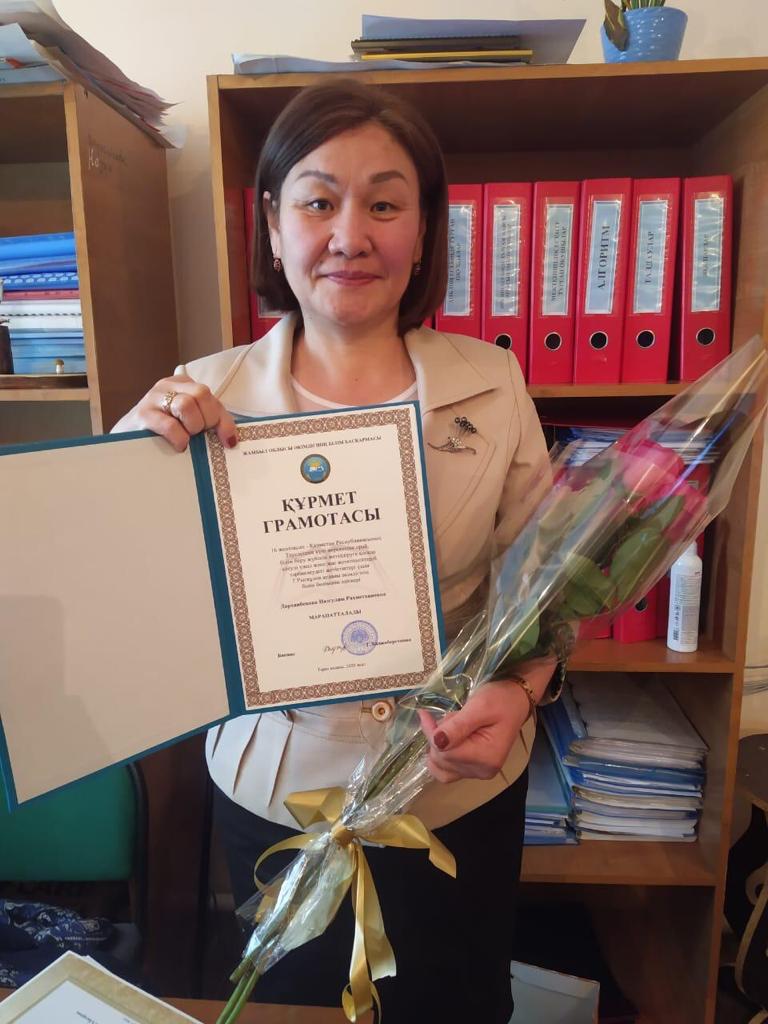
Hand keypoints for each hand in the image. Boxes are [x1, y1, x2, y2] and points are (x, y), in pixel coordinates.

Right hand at [111, 375, 237, 451]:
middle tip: (199, 435)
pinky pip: (170, 425)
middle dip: (207, 420)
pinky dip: (179, 438)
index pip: (212, 397)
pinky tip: (178, 445)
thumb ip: (208, 422)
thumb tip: (231, 438)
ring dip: (192, 427)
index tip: (229, 441)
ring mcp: (154, 397)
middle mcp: (169, 385)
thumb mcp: (187, 422)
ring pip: (187, 405)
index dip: (224, 421)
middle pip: (202, 394)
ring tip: (187, 439)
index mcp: (183, 384)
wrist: (127, 439)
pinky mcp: (143, 414)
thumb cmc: (162, 432)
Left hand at [417, 680, 531, 783]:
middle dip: (435, 738)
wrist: (516, 701)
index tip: (426, 713)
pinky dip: (442, 755)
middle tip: (442, 716)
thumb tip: (437, 741)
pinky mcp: (474, 769)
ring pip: (442, 769)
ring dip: (436, 747)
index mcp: (486, 757)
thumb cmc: (501, 700)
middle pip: (442, 761)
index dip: (432, 733)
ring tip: (447, 726)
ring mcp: (479, 772)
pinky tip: (446, 738)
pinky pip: (448, 770)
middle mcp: (482, 771)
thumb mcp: (480, 706)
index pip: (445, 753)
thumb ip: (459, 725)